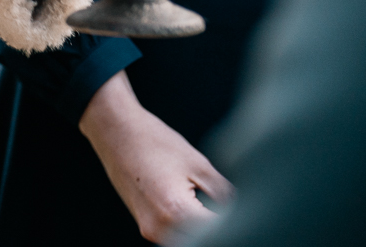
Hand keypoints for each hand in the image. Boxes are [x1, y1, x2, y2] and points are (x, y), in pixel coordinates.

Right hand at [79, 72, 232, 242]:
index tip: (251, 219)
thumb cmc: (154, 141)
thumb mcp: (198, 164)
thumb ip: (225, 194)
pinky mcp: (145, 225)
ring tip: (216, 211)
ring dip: (205, 231)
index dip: (239, 226)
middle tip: (232, 213)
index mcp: (176, 212)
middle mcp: (160, 228)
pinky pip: (174, 236)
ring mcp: (149, 229)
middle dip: (221, 230)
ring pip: (189, 241)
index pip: (219, 234)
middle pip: (202, 240)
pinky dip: (190, 229)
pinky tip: (198, 210)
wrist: (114, 130)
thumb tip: (246, 210)